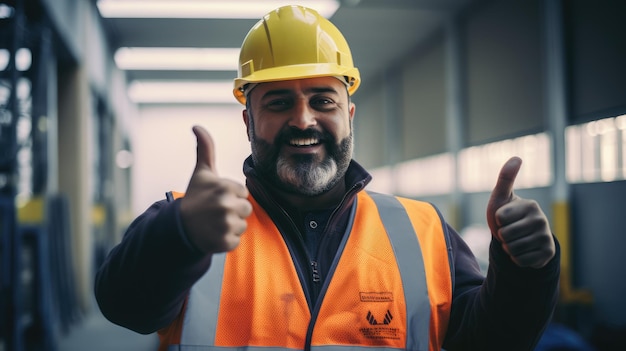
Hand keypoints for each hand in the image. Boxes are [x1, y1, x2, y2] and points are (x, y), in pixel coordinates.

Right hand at [179, 125, 252, 253]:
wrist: (179, 227)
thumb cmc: (195, 197)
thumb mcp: (202, 173)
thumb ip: (205, 148)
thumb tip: (197, 126)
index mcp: (224, 187)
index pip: (243, 193)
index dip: (231, 195)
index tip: (216, 198)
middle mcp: (225, 205)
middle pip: (246, 209)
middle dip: (233, 211)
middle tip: (215, 212)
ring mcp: (225, 225)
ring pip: (243, 225)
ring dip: (231, 226)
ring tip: (214, 223)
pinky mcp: (224, 243)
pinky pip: (236, 241)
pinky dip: (226, 240)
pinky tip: (213, 235)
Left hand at [486, 157, 554, 267]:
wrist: (518, 239)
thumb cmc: (505, 215)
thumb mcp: (501, 197)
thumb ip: (506, 178)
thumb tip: (517, 157)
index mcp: (530, 205)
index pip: (500, 218)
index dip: (497, 221)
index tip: (504, 218)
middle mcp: (542, 220)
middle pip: (505, 235)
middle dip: (502, 236)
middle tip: (510, 232)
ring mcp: (546, 238)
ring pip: (512, 249)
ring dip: (508, 248)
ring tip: (515, 241)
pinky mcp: (547, 254)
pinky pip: (520, 261)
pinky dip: (516, 259)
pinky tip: (523, 251)